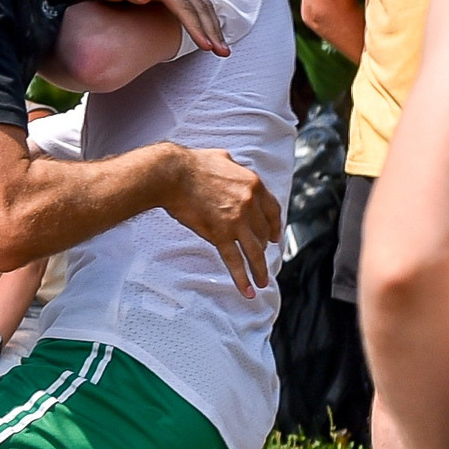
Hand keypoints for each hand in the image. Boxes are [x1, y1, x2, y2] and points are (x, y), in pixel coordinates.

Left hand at [88, 0, 230, 55]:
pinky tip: (213, 34)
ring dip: (215, 27)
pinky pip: (198, 3)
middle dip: (212, 30)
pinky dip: (208, 19)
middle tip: (223, 53)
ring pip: (203, 5)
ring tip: (223, 50)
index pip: (183, 6)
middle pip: (199, 6)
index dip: (195, 26)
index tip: (206, 45)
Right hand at [161, 146, 281, 294]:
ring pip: (254, 251)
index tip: (275, 237)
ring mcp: (236, 221)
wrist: (172, 175)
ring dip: (260, 269)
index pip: (273, 210)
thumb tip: (231, 166)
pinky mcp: (220, 234)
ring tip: (262, 281)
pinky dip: (243, 277)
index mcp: (254, 185)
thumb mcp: (223, 158)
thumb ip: (234, 166)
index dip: (275, 226)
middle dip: (263, 246)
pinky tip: (249, 290)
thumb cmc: (192, 165)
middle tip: (260, 255)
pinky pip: (235, 260)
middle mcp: (250, 204)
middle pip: (263, 232)